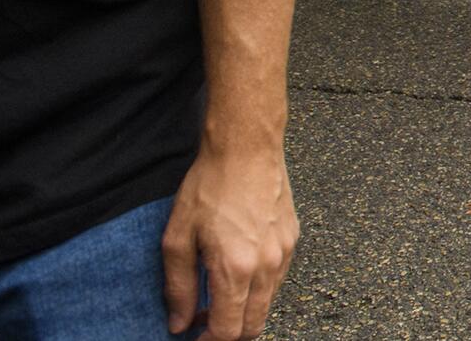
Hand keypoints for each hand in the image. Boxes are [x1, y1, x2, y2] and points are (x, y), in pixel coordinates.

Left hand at [162, 143, 299, 338]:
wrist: (247, 148)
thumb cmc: (210, 186)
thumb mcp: (177, 238)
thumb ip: (179, 287)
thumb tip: (180, 322)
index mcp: (236, 269)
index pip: (227, 330)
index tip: (191, 336)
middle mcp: (266, 266)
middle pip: (254, 326)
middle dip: (228, 334)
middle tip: (202, 322)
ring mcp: (284, 253)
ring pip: (267, 304)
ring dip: (243, 311)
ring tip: (216, 294)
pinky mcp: (292, 240)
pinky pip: (277, 279)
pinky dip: (257, 289)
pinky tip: (237, 270)